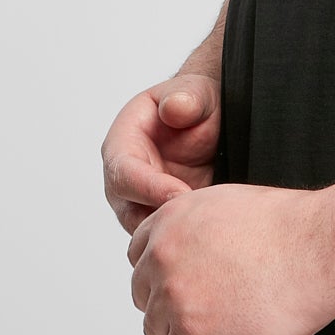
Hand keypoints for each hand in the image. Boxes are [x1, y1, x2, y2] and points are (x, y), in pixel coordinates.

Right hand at [102, 71, 221, 235]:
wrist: (212, 121)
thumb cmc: (198, 104)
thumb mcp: (197, 93)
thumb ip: (185, 98)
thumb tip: (173, 108)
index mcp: (122, 143)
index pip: (124, 173)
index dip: (150, 187)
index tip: (182, 194)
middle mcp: (125, 178)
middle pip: (129, 211)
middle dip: (162, 220)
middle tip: (198, 222)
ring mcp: (141, 202)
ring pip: (146, 232)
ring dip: (174, 234)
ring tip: (207, 230)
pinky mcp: (161, 218)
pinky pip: (166, 238)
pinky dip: (185, 240)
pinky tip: (211, 235)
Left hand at [128, 182, 334, 334]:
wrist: (319, 248)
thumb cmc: (291, 228)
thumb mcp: (229, 205)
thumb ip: (197, 227)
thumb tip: (194, 253)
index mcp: (170, 220)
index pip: (140, 257)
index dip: (160, 278)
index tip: (180, 293)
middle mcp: (163, 256)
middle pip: (144, 296)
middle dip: (169, 310)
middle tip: (199, 320)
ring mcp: (174, 296)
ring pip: (156, 332)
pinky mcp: (192, 334)